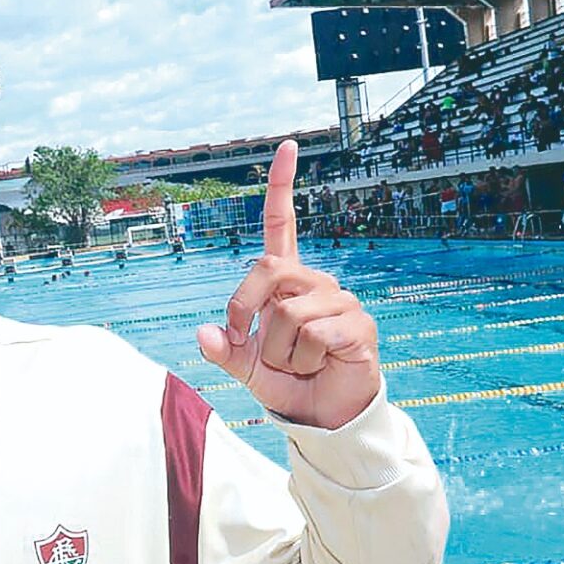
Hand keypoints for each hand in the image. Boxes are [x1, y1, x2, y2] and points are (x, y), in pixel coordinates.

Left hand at [196, 140, 380, 429]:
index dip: (281, 186)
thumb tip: (205, 335)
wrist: (322, 416)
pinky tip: (318, 366)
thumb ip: (222, 350)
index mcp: (286, 281)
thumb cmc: (285, 381)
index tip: (287, 147)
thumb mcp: (243, 366)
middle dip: (245, 307)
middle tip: (247, 340)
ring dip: (277, 350)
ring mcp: (340, 302)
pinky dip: (302, 361)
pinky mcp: (358, 326)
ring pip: (288, 313)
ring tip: (295, 363)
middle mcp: (315, 282)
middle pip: (269, 268)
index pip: (282, 224)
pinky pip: (314, 335)